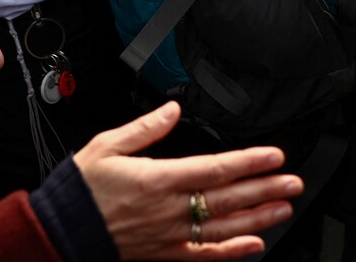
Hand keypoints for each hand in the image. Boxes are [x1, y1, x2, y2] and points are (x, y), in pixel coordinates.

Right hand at [76, 102, 302, 259]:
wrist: (62, 230)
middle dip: (265, 188)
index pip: (216, 169)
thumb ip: (145, 127)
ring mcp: (170, 234)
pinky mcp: (165, 253)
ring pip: (224, 227)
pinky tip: (254, 245)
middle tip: (293, 181)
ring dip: (258, 217)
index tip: (273, 156)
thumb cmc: (82, 189)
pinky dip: (232, 252)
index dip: (249, 162)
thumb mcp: (107, 145)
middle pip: (228, 197)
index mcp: (158, 178)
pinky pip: (205, 255)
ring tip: (284, 208)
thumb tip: (173, 108)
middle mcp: (170, 209)